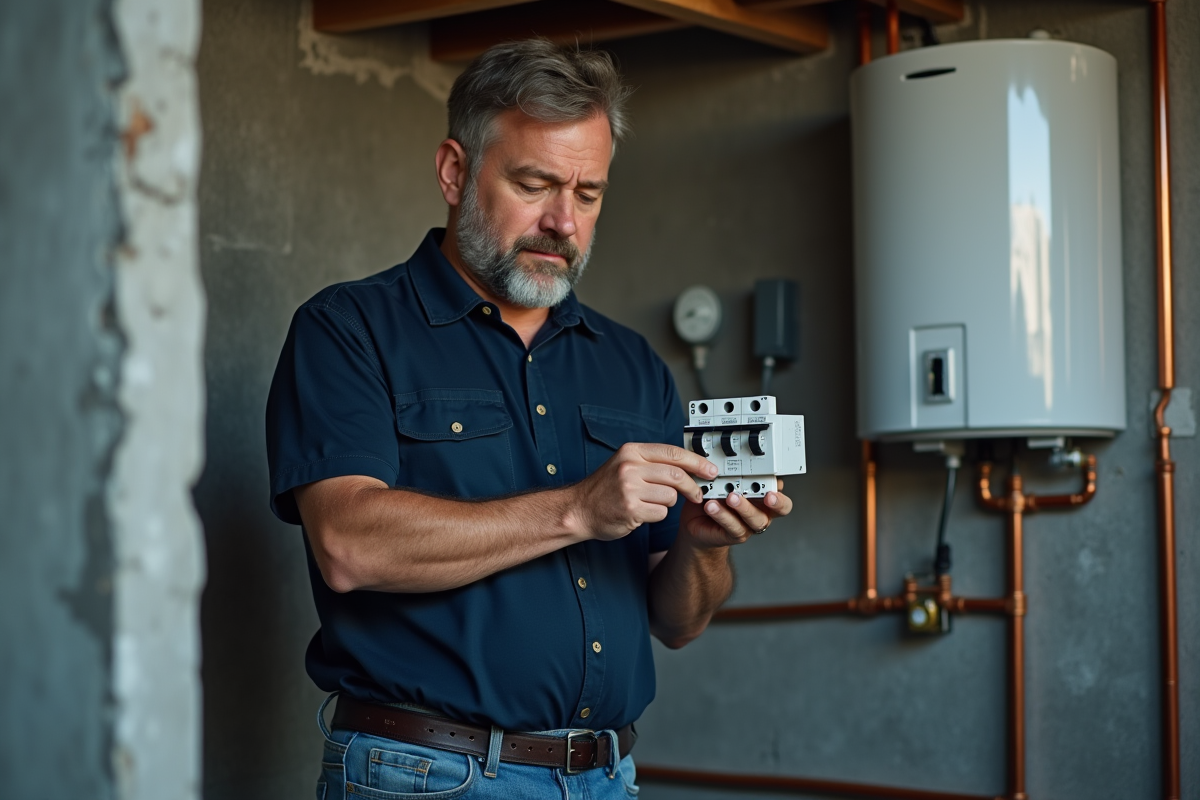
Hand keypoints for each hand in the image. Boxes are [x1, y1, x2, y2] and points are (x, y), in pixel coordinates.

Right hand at [572, 443, 718, 540]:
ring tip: (651, 503)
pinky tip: (642, 513)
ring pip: (671, 496)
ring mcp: (629, 488)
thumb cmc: (606, 488)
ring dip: (668, 503)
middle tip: (698, 494)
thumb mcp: (625, 464)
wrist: (579, 509)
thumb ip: (653, 461)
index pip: (673, 453)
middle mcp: (630, 467)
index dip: (696, 462)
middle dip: (693, 487)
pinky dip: (657, 515)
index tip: (710, 470)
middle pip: (677, 475)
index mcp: (632, 451)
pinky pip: (660, 513)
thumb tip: (689, 464)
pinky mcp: (630, 509)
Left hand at [679, 479, 793, 548]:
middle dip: (774, 501)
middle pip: (779, 510)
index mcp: (764, 497)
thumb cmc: (715, 500)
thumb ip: (732, 473)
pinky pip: (732, 526)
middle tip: (765, 493)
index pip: (782, 495)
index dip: (783, 492)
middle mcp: (761, 512)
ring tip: (730, 497)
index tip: (776, 485)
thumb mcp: (724, 482)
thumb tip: (730, 457)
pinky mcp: (734, 534)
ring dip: (744, 506)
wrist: (698, 523)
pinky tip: (712, 506)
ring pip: (755, 518)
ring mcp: (749, 525)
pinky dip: (722, 514)